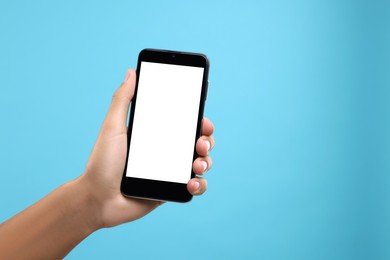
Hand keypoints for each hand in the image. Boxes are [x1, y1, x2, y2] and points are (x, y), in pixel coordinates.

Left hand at [79, 69, 214, 227]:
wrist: (98, 199)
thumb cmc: (102, 163)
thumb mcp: (112, 127)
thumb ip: (122, 100)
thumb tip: (131, 72)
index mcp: (155, 135)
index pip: (183, 123)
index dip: (198, 119)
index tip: (202, 119)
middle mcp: (166, 151)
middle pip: (198, 141)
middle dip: (207, 140)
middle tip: (201, 142)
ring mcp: (171, 171)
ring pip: (202, 162)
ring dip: (207, 161)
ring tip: (197, 164)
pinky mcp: (172, 189)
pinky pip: (196, 186)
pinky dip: (200, 184)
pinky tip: (191, 183)